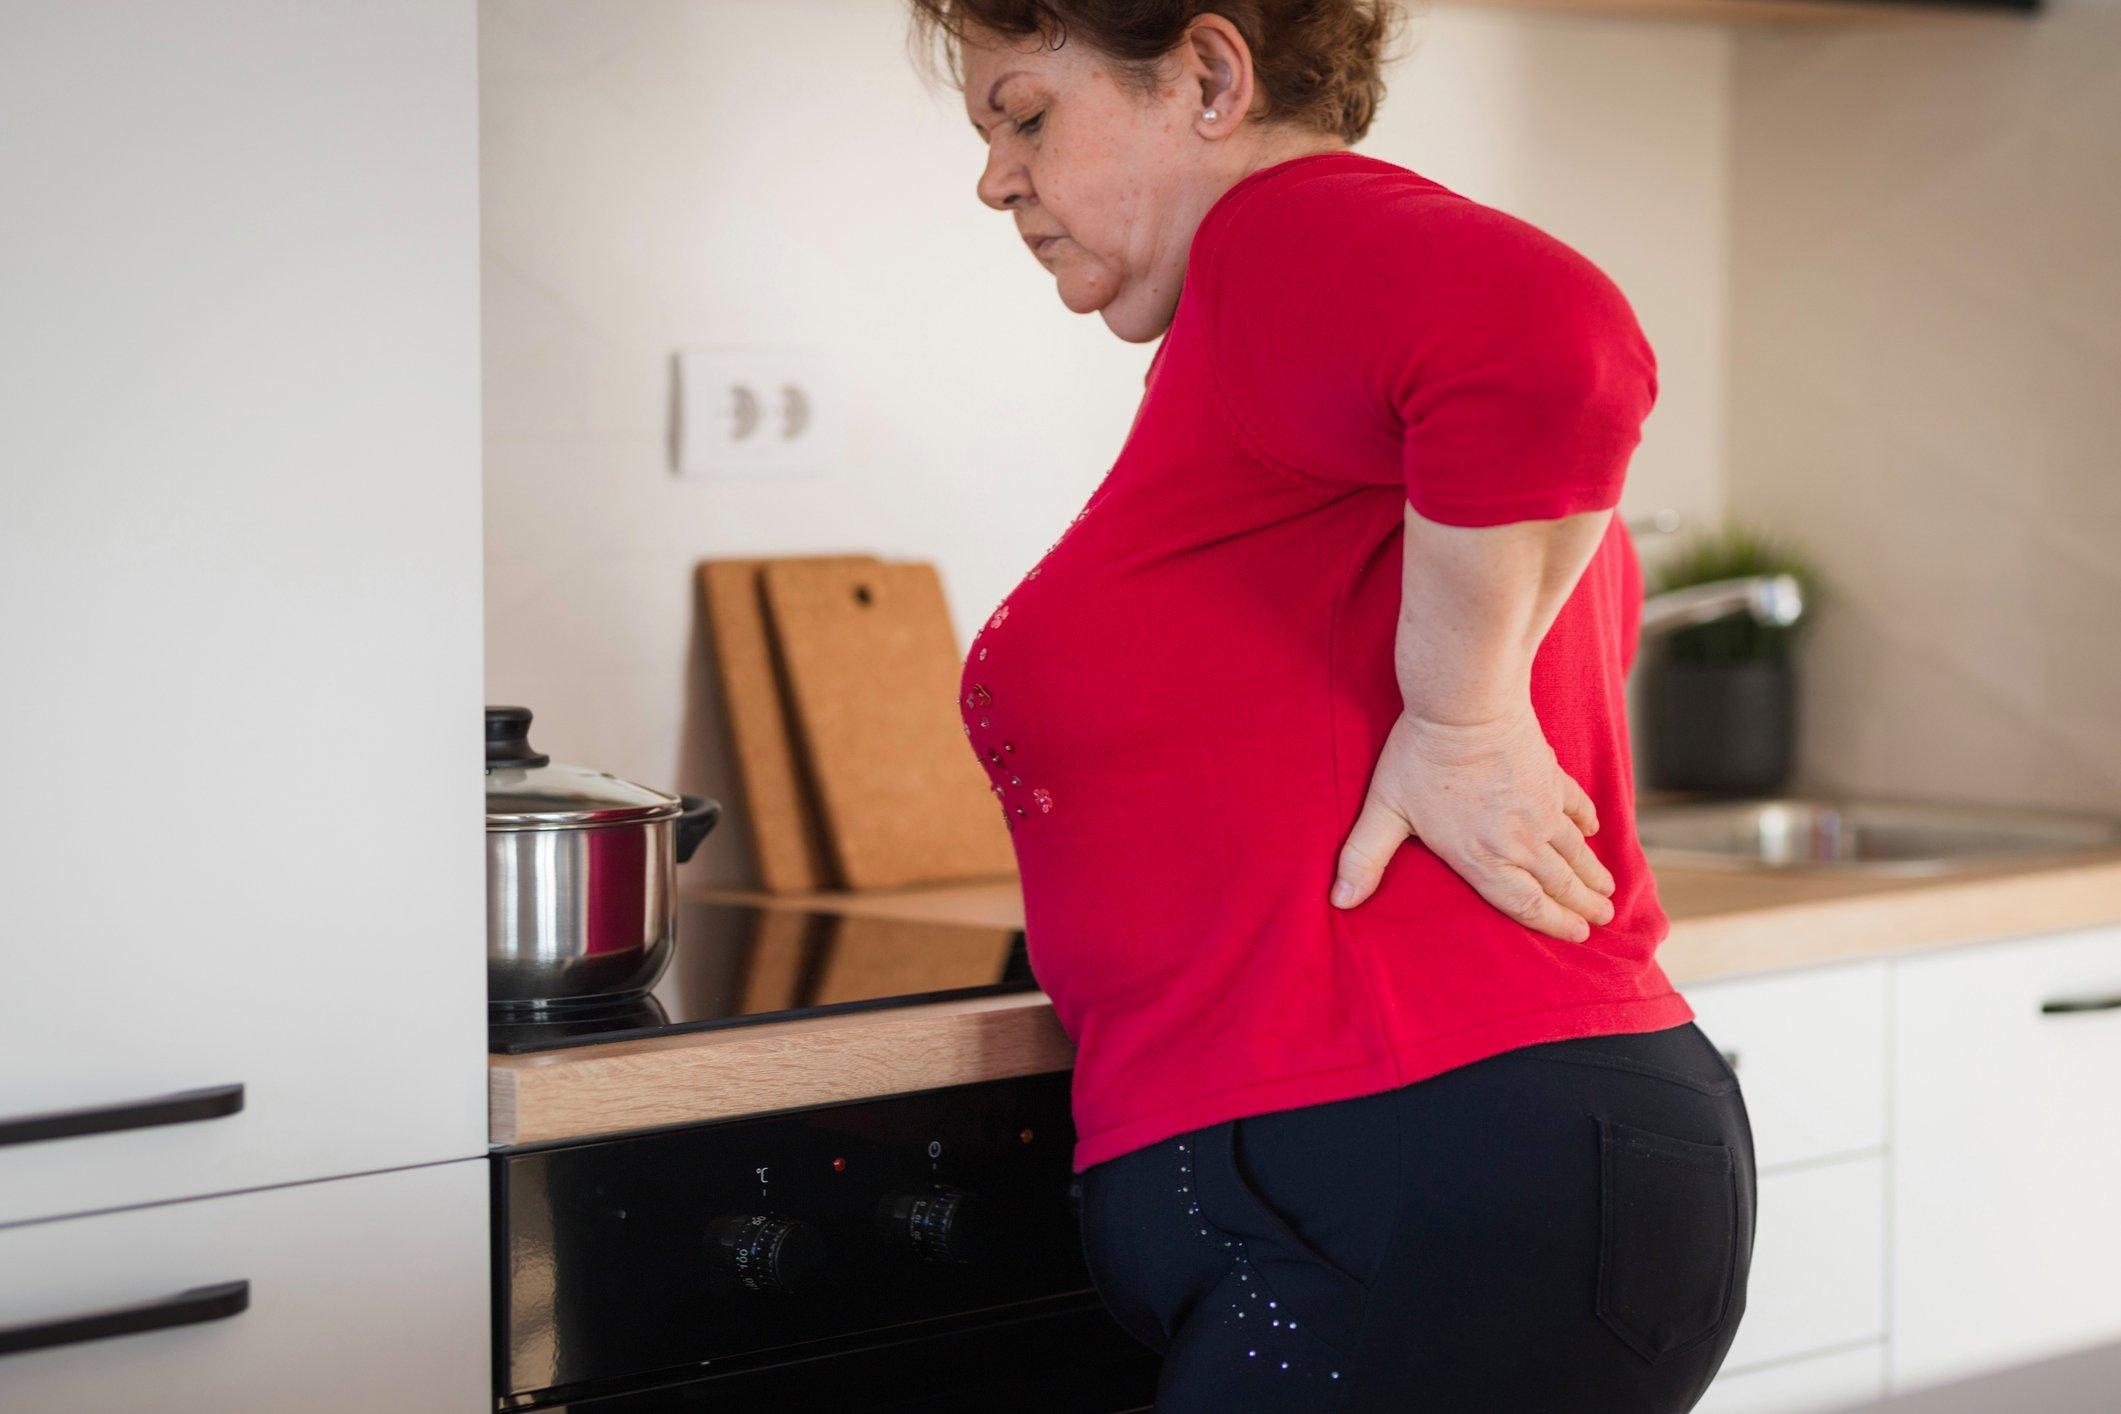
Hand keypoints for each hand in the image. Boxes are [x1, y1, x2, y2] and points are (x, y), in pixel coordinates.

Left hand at [1329, 701, 1616, 941]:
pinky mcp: (1551, 776)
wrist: (1466, 703)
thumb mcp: (1385, 810)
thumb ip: (1364, 858)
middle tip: (1602, 919)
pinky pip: (1577, 806)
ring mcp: (1542, 808)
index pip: (1525, 903)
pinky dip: (1587, 822)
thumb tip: (1337, 901)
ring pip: (1575, 851)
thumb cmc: (1421, 756)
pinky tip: (1593, 832)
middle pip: (1558, 883)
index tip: (1577, 936)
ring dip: (1592, 874)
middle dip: (1582, 906)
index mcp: (1483, 858)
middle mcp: (1521, 841)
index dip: (1553, 923)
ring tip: (1607, 892)